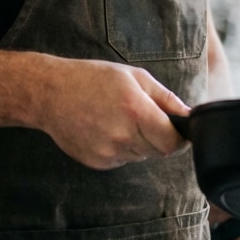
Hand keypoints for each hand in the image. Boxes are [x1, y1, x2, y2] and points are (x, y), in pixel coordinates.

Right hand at [37, 57, 189, 169]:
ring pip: (140, 156)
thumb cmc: (93, 78)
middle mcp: (123, 136)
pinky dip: (122, 148)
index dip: (181, 139)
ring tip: (121, 119)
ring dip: (140, 143)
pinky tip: (107, 128)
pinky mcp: (97, 162)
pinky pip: (122, 160)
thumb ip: (165, 98)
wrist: (51, 93)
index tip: (181, 133)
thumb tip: (188, 114)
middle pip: (158, 151)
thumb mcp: (134, 76)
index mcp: (135, 110)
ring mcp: (108, 152)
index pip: (171, 142)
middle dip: (160, 138)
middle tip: (147, 119)